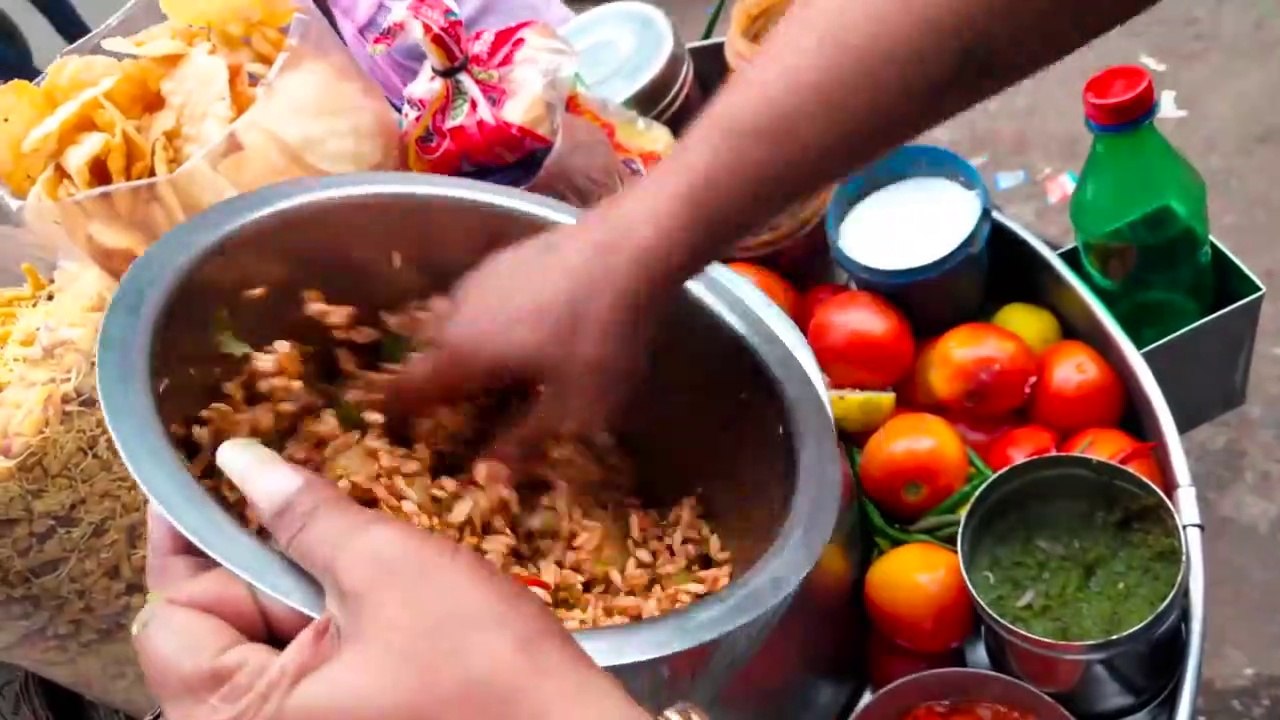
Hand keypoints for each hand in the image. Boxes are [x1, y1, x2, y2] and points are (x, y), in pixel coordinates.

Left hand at [134, 438, 647, 719]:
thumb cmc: (487, 672)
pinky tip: (376, 595)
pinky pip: (304, 672)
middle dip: (261, 559)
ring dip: (301, 588)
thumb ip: (304, 515)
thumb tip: (242, 462)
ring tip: (361, 557)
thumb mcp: (388, 570)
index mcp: (241, 717)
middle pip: (214, 629)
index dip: (190, 531)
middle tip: (312, 508)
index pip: (172, 611)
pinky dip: (328, 623)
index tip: (208, 471)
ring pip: (264, 645)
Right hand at [388, 218, 674, 457]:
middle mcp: (454, 315)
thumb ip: (525, 441)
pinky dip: (490, 321)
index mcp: (459, 355)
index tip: (406, 429)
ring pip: (454, 325)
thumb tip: (490, 473)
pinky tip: (527, 329)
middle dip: (439, 383)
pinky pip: (481, 301)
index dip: (400, 414)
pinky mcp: (504, 258)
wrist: (629, 248)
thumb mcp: (572, 408)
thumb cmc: (599, 337)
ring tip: (501, 371)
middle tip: (468, 408)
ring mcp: (478, 280)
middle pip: (428, 356)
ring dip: (466, 349)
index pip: (404, 390)